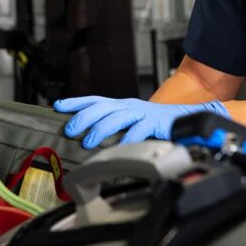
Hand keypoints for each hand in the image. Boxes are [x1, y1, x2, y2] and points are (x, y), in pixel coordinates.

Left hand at [54, 96, 229, 148]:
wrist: (187, 120)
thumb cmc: (156, 124)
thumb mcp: (131, 121)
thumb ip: (113, 126)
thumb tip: (88, 135)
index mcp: (122, 104)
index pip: (95, 99)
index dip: (76, 102)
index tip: (58, 105)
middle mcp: (130, 105)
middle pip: (102, 107)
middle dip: (84, 117)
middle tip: (70, 129)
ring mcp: (143, 113)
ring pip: (117, 117)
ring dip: (100, 128)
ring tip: (88, 141)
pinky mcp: (156, 123)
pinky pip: (139, 130)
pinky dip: (128, 138)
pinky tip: (118, 146)